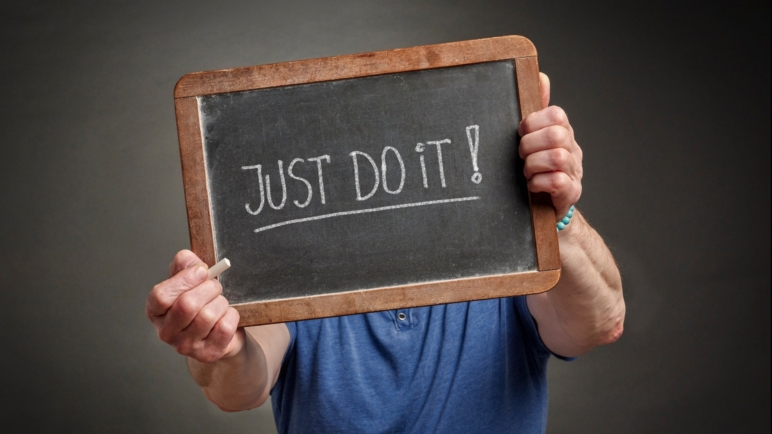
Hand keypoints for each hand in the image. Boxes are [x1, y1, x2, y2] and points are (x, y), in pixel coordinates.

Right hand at [146, 250, 242, 362]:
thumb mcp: (189, 280)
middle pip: (187, 305)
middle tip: (215, 286)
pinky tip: (226, 316)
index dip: (184, 279)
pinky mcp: (206, 354)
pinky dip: (231, 316)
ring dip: (221, 303)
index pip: (161, 296)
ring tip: (220, 302)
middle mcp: (166, 332)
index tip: (202, 270)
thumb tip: (187, 259)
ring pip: (208, 316)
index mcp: (156, 311)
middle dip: (209, 289)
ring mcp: (185, 346)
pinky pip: (224, 328)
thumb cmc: (202, 303)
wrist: (221, 333)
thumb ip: (184, 265)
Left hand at [518, 73, 582, 217]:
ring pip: (557, 158)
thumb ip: (537, 110)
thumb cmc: (537, 169)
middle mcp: (572, 149)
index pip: (555, 114)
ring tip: (527, 172)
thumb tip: (541, 77)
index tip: (521, 134)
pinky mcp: (571, 192)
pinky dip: (539, 182)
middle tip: (521, 155)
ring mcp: (574, 171)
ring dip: (533, 165)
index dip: (532, 123)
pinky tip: (533, 185)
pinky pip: (557, 182)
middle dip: (530, 145)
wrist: (546, 207)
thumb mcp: (534, 138)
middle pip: (556, 135)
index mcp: (563, 132)